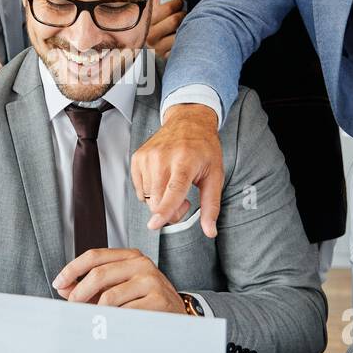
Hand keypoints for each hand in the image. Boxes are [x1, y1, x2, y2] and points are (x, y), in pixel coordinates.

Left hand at [52, 248, 184, 312]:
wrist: (178, 317)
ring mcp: (151, 281)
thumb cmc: (144, 302)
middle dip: (79, 293)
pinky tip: (111, 326)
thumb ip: (92, 287)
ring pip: (108, 298)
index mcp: (130, 256)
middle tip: (71, 308)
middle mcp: (141, 264)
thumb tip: (64, 288)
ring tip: (93, 321)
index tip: (59, 283)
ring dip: (95, 312)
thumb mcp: (119, 288)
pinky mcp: (158, 300)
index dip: (72, 269)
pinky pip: (123, 314)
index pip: (94, 256)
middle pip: (98, 275)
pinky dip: (112, 322)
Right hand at [130, 103, 221, 235]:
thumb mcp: (215, 175)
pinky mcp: (137, 158)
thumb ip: (211, 206)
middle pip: (158, 200)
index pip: (173, 189)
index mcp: (185, 160)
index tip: (154, 224)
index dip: (164, 209)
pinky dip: (151, 191)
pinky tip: (162, 180)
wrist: (188, 122)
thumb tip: (210, 231)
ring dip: (160, 201)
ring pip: (148, 197)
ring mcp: (148, 157)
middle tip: (185, 200)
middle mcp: (163, 157)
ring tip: (173, 187)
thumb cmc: (203, 148)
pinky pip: (140, 190)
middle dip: (170, 211)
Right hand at [146, 0, 184, 59]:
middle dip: (182, 17)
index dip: (178, 5)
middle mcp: (150, 33)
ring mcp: (157, 46)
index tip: (178, 6)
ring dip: (185, 29)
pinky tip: (180, 40)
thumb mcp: (157, 4)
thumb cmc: (157, 22)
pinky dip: (184, 41)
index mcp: (149, 17)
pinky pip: (182, 45)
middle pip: (177, 19)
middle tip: (180, 18)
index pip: (173, 6)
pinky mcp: (165, 56)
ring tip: (180, 28)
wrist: (151, 46)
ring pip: (181, 31)